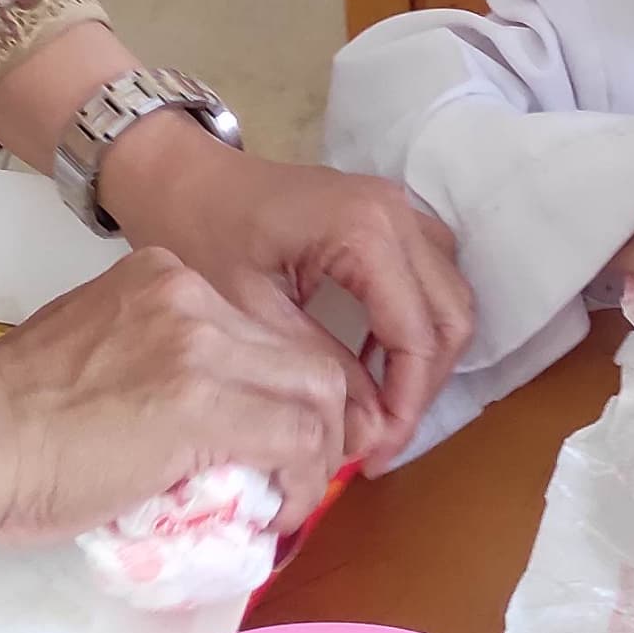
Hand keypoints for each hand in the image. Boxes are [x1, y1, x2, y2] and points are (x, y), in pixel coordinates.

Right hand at [0, 246, 352, 548]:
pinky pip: (295, 440)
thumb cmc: (9, 417)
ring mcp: (200, 344)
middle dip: (321, 419)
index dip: (288, 387)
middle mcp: (191, 295)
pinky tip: (276, 513)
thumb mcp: (96, 352)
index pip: (266, 328)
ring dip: (318, 453)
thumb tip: (195, 425)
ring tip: (290, 498)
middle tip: (301, 473)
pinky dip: (300, 482)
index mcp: (163, 277)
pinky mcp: (203, 402)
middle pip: (305, 353)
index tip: (280, 436)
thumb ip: (154, 364)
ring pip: (316, 392)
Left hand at [99, 122, 475, 467]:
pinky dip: (415, 325)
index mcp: (365, 231)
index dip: (405, 404)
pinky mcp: (388, 215)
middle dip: (422, 387)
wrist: (182, 177)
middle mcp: (397, 213)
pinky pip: (429, 276)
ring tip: (380, 409)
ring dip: (426, 357)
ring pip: (449, 297)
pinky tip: (373, 363)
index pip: (417, 335)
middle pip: (451, 316)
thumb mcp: (250, 311)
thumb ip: (316, 366)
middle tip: (380, 441)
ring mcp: (398, 208)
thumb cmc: (202, 233)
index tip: (375, 455)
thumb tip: (367, 433)